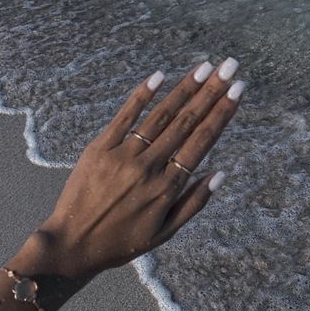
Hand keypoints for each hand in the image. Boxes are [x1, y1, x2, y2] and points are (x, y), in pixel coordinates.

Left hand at [38, 58, 244, 277]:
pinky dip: (141, 96)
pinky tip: (158, 76)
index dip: (221, 113)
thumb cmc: (121, 242)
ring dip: (183, 89)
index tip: (237, 90)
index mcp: (167, 188)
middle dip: (210, 92)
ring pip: (159, 117)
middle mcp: (148, 167)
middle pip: (185, 123)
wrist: (73, 244)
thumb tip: (220, 174)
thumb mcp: (164, 233)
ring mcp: (122, 155)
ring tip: (204, 68)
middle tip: (229, 66)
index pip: (201, 142)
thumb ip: (193, 203)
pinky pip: (123, 118)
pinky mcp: (99, 149)